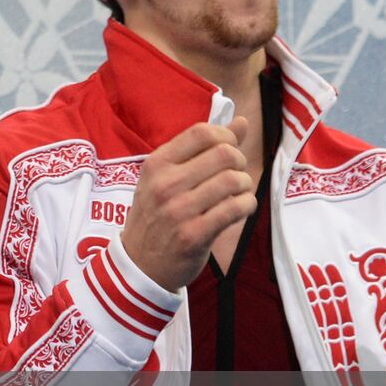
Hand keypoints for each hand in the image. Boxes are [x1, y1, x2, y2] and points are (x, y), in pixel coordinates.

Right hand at [120, 119, 256, 291]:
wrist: (139, 264)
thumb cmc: (156, 215)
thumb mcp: (167, 178)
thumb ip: (202, 149)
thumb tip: (241, 121)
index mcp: (157, 164)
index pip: (202, 132)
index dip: (226, 136)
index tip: (229, 149)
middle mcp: (165, 184)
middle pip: (223, 154)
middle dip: (239, 161)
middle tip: (235, 174)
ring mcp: (178, 210)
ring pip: (233, 181)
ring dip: (245, 185)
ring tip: (238, 193)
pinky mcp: (193, 235)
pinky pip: (235, 209)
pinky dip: (246, 205)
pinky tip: (240, 209)